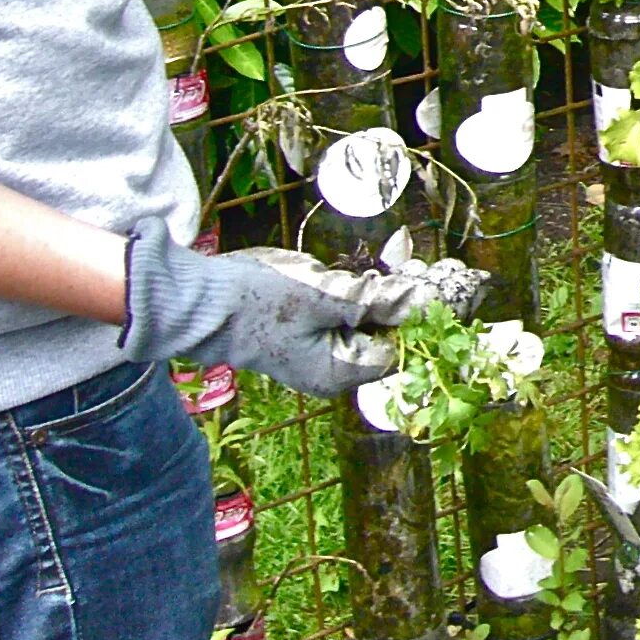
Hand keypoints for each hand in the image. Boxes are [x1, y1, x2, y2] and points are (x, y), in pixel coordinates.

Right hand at [120, 224, 440, 396]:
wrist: (203, 299)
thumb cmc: (259, 300)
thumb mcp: (323, 296)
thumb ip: (373, 302)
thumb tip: (418, 302)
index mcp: (339, 372)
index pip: (399, 349)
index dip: (419, 316)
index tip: (436, 282)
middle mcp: (333, 372)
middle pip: (385, 338)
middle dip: (401, 304)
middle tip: (416, 268)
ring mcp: (318, 354)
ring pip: (367, 324)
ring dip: (380, 297)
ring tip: (390, 268)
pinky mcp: (307, 334)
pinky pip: (345, 318)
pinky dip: (357, 297)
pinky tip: (361, 275)